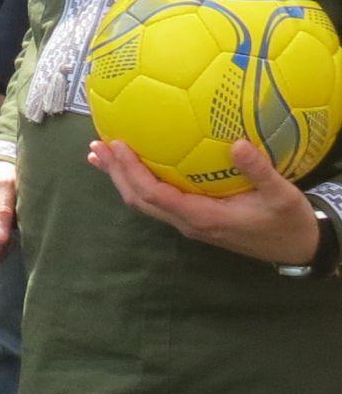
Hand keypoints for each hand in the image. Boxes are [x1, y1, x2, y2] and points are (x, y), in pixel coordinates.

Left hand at [88, 137, 320, 265]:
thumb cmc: (289, 222)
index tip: (116, 146)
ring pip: (145, 202)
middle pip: (139, 200)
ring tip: (102, 154)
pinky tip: (135, 165)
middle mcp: (188, 223)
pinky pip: (158, 200)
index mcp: (203, 217)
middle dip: (115, 173)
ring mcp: (189, 223)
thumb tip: (238, 144)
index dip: (132, 171)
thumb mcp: (282, 196)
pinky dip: (139, 182)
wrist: (299, 249)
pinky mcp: (194, 219)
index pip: (154, 195)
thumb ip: (259, 171)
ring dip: (122, 178)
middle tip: (96, 147)